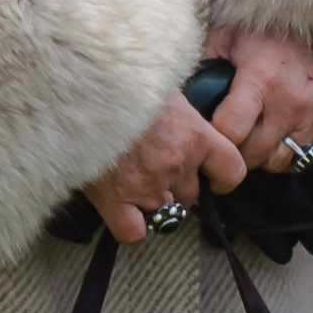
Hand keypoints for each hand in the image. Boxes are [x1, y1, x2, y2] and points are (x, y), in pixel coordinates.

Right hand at [89, 85, 244, 245]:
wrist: (80, 90)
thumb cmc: (122, 80)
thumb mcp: (165, 87)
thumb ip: (180, 112)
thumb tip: (183, 116)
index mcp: (195, 136)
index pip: (232, 171)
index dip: (223, 179)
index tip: (214, 179)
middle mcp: (176, 165)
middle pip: (190, 195)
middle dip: (176, 186)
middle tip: (153, 169)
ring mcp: (146, 185)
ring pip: (165, 213)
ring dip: (153, 202)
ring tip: (133, 182)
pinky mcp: (114, 199)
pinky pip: (133, 232)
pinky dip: (131, 228)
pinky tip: (124, 212)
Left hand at [201, 25, 312, 179]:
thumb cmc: (268, 30)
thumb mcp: (227, 37)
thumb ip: (203, 64)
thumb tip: (174, 90)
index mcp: (261, 80)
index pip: (230, 133)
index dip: (215, 139)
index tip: (209, 136)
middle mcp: (291, 102)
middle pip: (254, 154)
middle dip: (236, 154)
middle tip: (228, 144)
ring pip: (280, 161)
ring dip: (263, 157)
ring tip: (254, 142)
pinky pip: (307, 157)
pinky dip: (289, 155)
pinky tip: (278, 140)